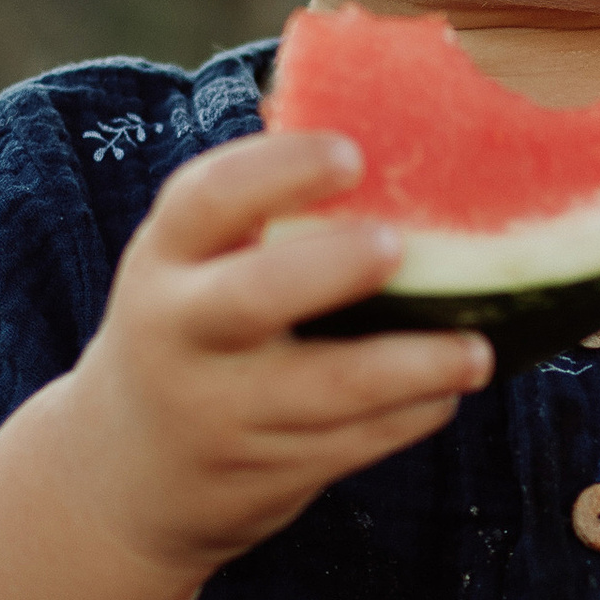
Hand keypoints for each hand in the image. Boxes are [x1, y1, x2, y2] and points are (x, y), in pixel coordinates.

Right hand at [45, 130, 492, 575]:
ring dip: (408, 369)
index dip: (277, 171)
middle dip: (328, 270)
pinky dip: (408, 417)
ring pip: (324, 392)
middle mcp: (181, 332)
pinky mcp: (263, 472)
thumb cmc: (191, 328)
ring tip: (476, 350)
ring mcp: (220, 410)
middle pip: (252, 299)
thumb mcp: (191, 267)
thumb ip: (260, 217)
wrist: (123, 471)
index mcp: (165, 258)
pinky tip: (448, 391)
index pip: (206, 200)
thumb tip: (390, 127)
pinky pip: (350, 445)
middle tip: (399, 245)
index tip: (350, 152)